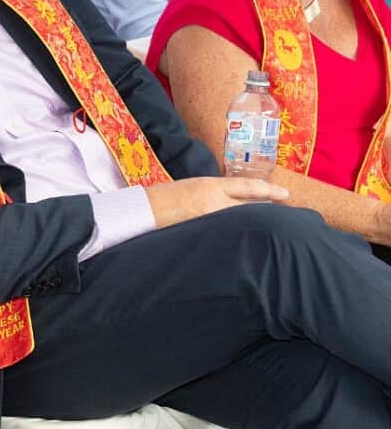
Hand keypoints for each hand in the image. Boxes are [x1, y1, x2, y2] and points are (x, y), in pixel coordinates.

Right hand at [145, 176, 288, 228]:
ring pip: (242, 222)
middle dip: (266, 211)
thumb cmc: (163, 198)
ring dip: (253, 225)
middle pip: (250, 207)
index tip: (285, 194)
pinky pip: (229, 236)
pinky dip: (238, 236)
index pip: (247, 187)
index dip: (268, 190)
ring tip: (268, 230)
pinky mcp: (205, 236)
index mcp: (210, 187)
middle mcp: (214, 203)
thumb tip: (234, 201)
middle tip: (285, 217)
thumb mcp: (192, 188)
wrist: (143, 211)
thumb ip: (214, 194)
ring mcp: (210, 221)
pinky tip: (245, 241)